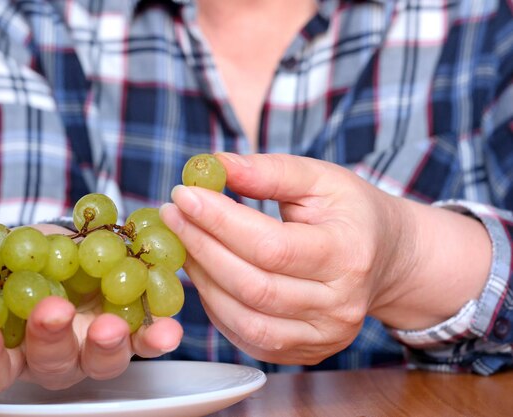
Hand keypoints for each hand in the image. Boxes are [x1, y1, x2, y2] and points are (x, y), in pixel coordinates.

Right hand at [0, 224, 182, 394]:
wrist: (82, 241)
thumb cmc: (37, 257)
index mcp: (18, 346)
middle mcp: (59, 355)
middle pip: (51, 365)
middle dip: (49, 340)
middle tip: (52, 312)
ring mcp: (100, 347)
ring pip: (102, 361)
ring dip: (105, 345)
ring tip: (108, 325)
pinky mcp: (137, 332)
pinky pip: (148, 341)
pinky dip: (157, 337)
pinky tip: (167, 329)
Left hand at [159, 153, 489, 364]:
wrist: (386, 258)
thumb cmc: (350, 213)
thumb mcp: (321, 178)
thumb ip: (270, 171)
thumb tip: (214, 165)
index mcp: (348, 255)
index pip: (271, 246)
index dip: (220, 221)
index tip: (184, 194)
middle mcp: (339, 305)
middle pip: (253, 286)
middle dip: (202, 248)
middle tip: (172, 216)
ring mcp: (323, 336)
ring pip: (244, 318)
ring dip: (202, 280)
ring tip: (183, 243)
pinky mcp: (305, 351)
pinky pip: (247, 336)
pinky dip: (216, 307)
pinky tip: (204, 274)